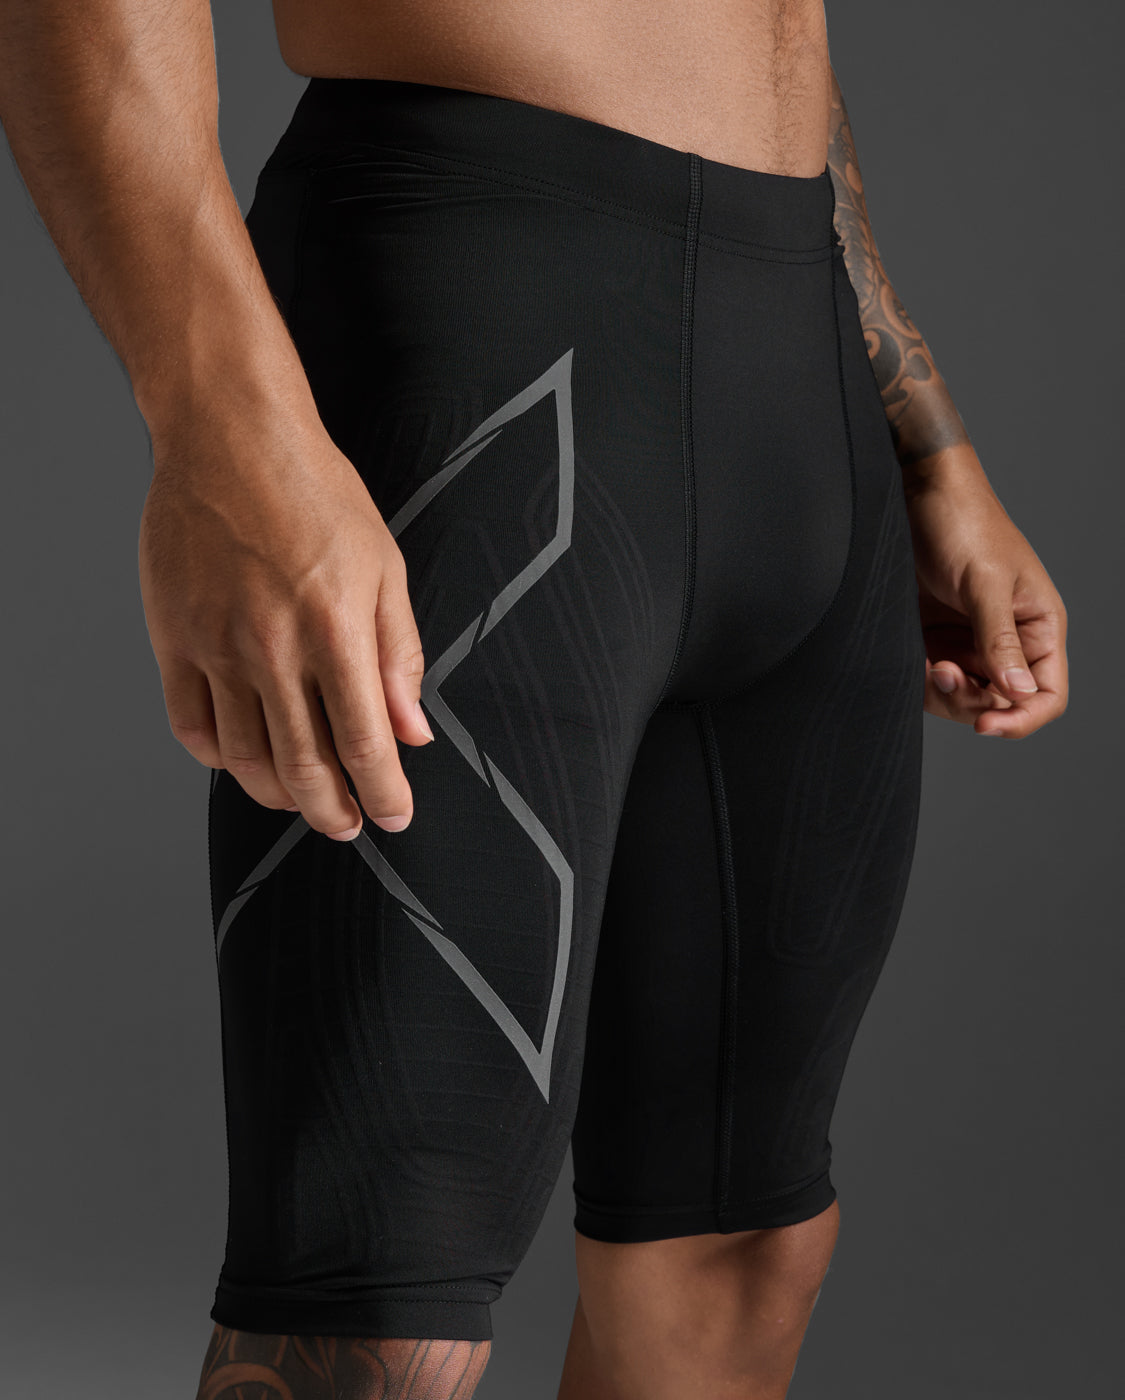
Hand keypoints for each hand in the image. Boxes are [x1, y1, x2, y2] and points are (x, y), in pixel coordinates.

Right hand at [139, 408, 433, 838]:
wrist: (230, 436)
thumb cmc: (314, 490)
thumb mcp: (383, 566)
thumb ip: (400, 655)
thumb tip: (412, 730)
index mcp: (335, 628)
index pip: (365, 742)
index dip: (384, 793)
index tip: (394, 815)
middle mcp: (272, 646)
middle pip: (304, 767)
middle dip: (333, 812)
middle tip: (348, 825)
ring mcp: (216, 645)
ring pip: (245, 758)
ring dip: (278, 795)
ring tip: (302, 801)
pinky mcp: (173, 637)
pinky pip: (191, 725)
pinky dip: (219, 759)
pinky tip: (244, 760)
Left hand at [902, 449, 1067, 738]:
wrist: (917, 493)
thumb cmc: (964, 523)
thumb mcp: (985, 581)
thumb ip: (999, 638)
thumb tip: (1019, 692)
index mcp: (1038, 627)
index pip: (1046, 695)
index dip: (1021, 719)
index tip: (984, 724)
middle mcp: (1007, 642)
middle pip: (999, 705)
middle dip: (969, 702)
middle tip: (939, 672)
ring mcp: (969, 642)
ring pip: (962, 697)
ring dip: (941, 692)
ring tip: (926, 662)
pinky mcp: (935, 638)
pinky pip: (931, 680)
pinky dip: (919, 679)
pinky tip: (912, 657)